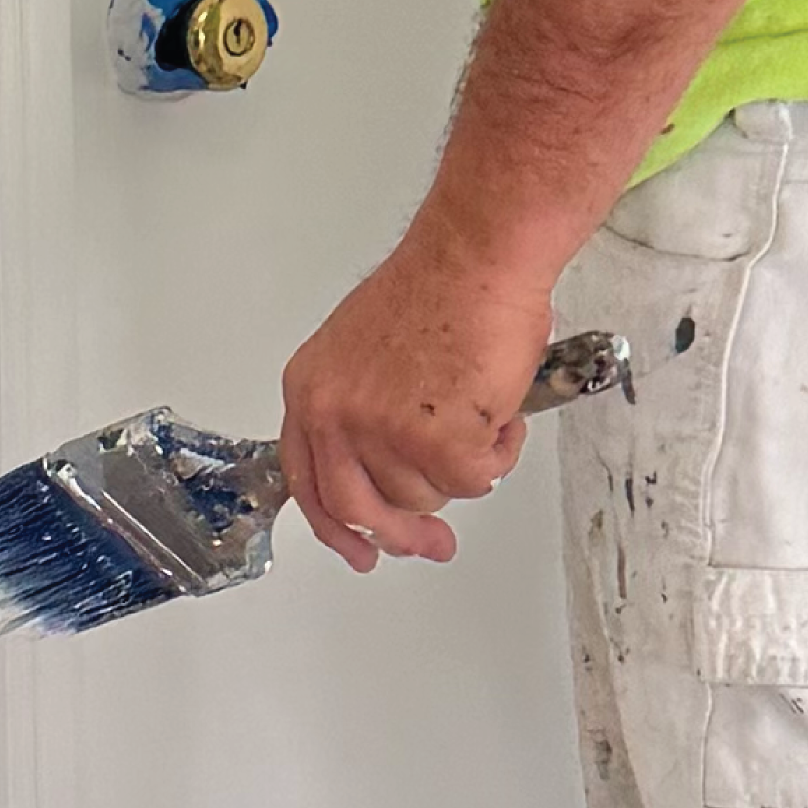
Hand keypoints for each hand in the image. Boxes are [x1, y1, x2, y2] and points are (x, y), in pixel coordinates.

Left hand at [277, 219, 562, 575]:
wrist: (477, 258)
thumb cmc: (440, 289)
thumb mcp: (366, 354)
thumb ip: (364, 415)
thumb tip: (387, 476)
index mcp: (311, 390)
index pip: (308, 482)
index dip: (336, 526)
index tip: (360, 549)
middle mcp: (335, 414)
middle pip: (358, 508)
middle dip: (401, 534)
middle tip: (433, 543)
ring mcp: (382, 431)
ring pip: (425, 496)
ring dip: (462, 467)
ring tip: (480, 412)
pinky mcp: (436, 441)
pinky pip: (475, 481)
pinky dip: (497, 454)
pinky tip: (499, 412)